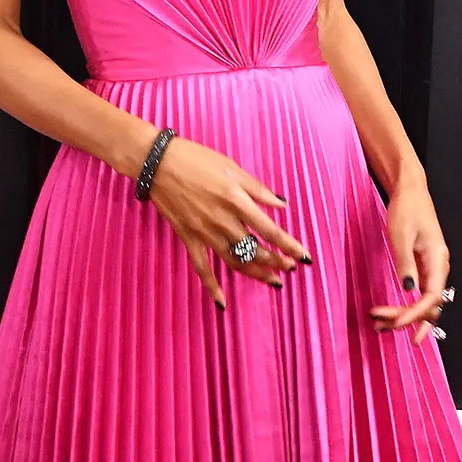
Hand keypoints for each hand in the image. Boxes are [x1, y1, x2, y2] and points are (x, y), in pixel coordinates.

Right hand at [146, 135, 310, 309]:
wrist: (158, 163)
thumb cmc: (196, 159)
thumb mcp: (232, 167)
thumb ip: (258, 189)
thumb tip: (281, 205)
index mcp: (237, 201)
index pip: (270, 230)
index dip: (289, 246)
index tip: (304, 257)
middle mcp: (223, 221)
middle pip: (255, 250)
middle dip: (276, 262)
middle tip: (290, 268)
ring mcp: (205, 233)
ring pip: (235, 262)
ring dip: (256, 274)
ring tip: (273, 281)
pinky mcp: (189, 239)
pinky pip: (202, 268)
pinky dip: (212, 287)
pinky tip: (222, 302)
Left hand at [370, 179, 450, 346]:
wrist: (410, 191)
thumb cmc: (407, 208)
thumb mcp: (401, 234)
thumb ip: (405, 263)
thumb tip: (409, 289)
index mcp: (438, 259)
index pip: (432, 297)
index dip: (415, 313)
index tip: (396, 322)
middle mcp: (438, 267)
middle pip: (430, 305)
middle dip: (407, 318)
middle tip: (381, 325)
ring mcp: (431, 269)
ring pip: (423, 303)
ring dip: (405, 317)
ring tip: (381, 326)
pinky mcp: (422, 268)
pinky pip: (417, 294)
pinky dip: (404, 307)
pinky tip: (389, 315)